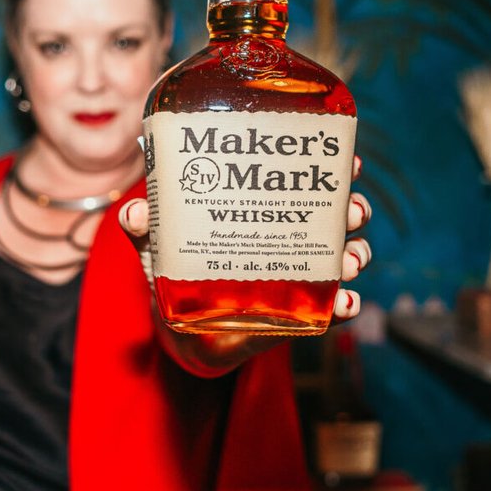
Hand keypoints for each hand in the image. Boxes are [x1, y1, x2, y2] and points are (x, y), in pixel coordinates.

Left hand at [118, 156, 373, 374]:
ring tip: (349, 261)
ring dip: (356, 255)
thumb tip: (135, 212)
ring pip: (344, 257)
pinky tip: (346, 304)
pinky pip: (332, 309)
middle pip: (338, 216)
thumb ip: (146, 229)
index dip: (334, 167)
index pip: (307, 180)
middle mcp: (291, 236)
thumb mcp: (160, 245)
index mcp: (267, 208)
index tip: (347, 160)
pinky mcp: (300, 314)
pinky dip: (345, 307)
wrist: (184, 330)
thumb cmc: (177, 273)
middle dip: (353, 210)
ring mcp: (301, 275)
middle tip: (350, 212)